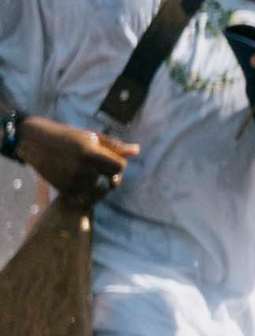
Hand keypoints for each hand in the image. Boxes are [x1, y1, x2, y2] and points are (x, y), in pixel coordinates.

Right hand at [14, 116, 138, 201]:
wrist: (37, 143)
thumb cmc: (69, 137)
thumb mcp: (92, 137)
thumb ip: (114, 147)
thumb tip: (137, 150)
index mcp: (91, 154)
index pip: (120, 167)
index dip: (119, 164)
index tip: (111, 160)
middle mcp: (82, 169)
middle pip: (112, 183)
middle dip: (112, 178)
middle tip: (102, 169)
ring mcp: (72, 181)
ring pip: (100, 193)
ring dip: (102, 187)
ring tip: (94, 176)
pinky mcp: (63, 189)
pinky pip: (86, 198)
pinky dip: (88, 193)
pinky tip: (84, 183)